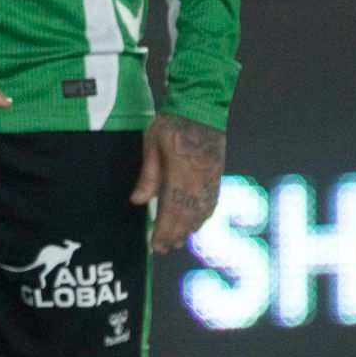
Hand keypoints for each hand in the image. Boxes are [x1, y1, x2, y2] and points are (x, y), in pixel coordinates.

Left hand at [132, 112, 226, 252]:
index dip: (164, 231)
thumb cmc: (172, 125)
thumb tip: (138, 201)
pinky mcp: (218, 175)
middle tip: (163, 248)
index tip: (155, 244)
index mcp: (181, 175)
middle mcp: (199, 182)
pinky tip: (197, 223)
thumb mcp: (151, 146)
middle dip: (175, 234)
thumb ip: (148, 176)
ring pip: (202, 212)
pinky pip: (212, 202)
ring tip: (177, 241)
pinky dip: (204, 216)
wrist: (201, 108)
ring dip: (189, 229)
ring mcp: (211, 179)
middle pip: (188, 216)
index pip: (172, 211)